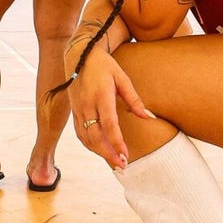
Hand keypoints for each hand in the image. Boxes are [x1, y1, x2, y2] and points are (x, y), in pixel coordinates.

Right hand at [69, 48, 150, 169]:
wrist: (78, 55)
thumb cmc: (104, 65)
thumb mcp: (122, 77)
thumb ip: (134, 99)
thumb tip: (149, 117)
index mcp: (101, 96)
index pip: (109, 125)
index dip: (117, 142)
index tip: (126, 155)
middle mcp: (87, 105)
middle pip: (95, 136)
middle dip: (108, 154)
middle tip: (122, 166)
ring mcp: (78, 109)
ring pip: (86, 138)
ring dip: (99, 153)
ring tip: (114, 163)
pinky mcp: (73, 111)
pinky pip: (80, 133)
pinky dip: (89, 145)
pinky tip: (100, 151)